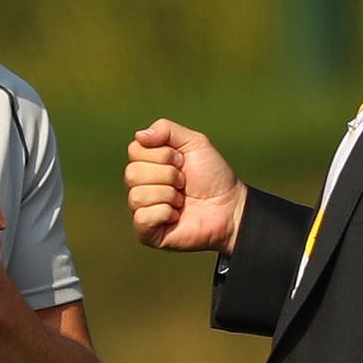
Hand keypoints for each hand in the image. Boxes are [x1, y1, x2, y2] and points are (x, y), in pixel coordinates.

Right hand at [125, 118, 247, 254]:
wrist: (230, 207)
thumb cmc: (213, 175)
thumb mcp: (195, 143)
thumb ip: (166, 130)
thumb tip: (139, 135)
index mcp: (147, 163)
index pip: (134, 150)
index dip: (162, 154)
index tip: (182, 161)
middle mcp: (141, 185)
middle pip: (132, 173)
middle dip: (167, 175)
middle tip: (184, 182)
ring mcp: (143, 209)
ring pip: (136, 195)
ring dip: (168, 195)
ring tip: (182, 200)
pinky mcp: (147, 232)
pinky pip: (142, 217)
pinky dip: (164, 213)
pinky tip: (176, 216)